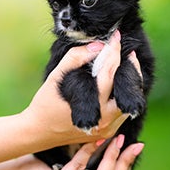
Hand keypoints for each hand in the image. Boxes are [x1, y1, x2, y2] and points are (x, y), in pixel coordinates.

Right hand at [21, 30, 129, 144]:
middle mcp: (105, 119)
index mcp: (93, 106)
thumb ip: (76, 58)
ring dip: (130, 81)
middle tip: (128, 51)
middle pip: (127, 89)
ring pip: (130, 101)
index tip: (116, 36)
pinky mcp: (109, 131)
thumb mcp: (57, 77)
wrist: (39, 133)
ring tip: (126, 64)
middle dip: (130, 67)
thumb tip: (98, 46)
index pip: (109, 73)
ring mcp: (109, 128)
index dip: (113, 51)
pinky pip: (124, 110)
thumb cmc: (45, 104)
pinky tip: (119, 82)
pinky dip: (124, 94)